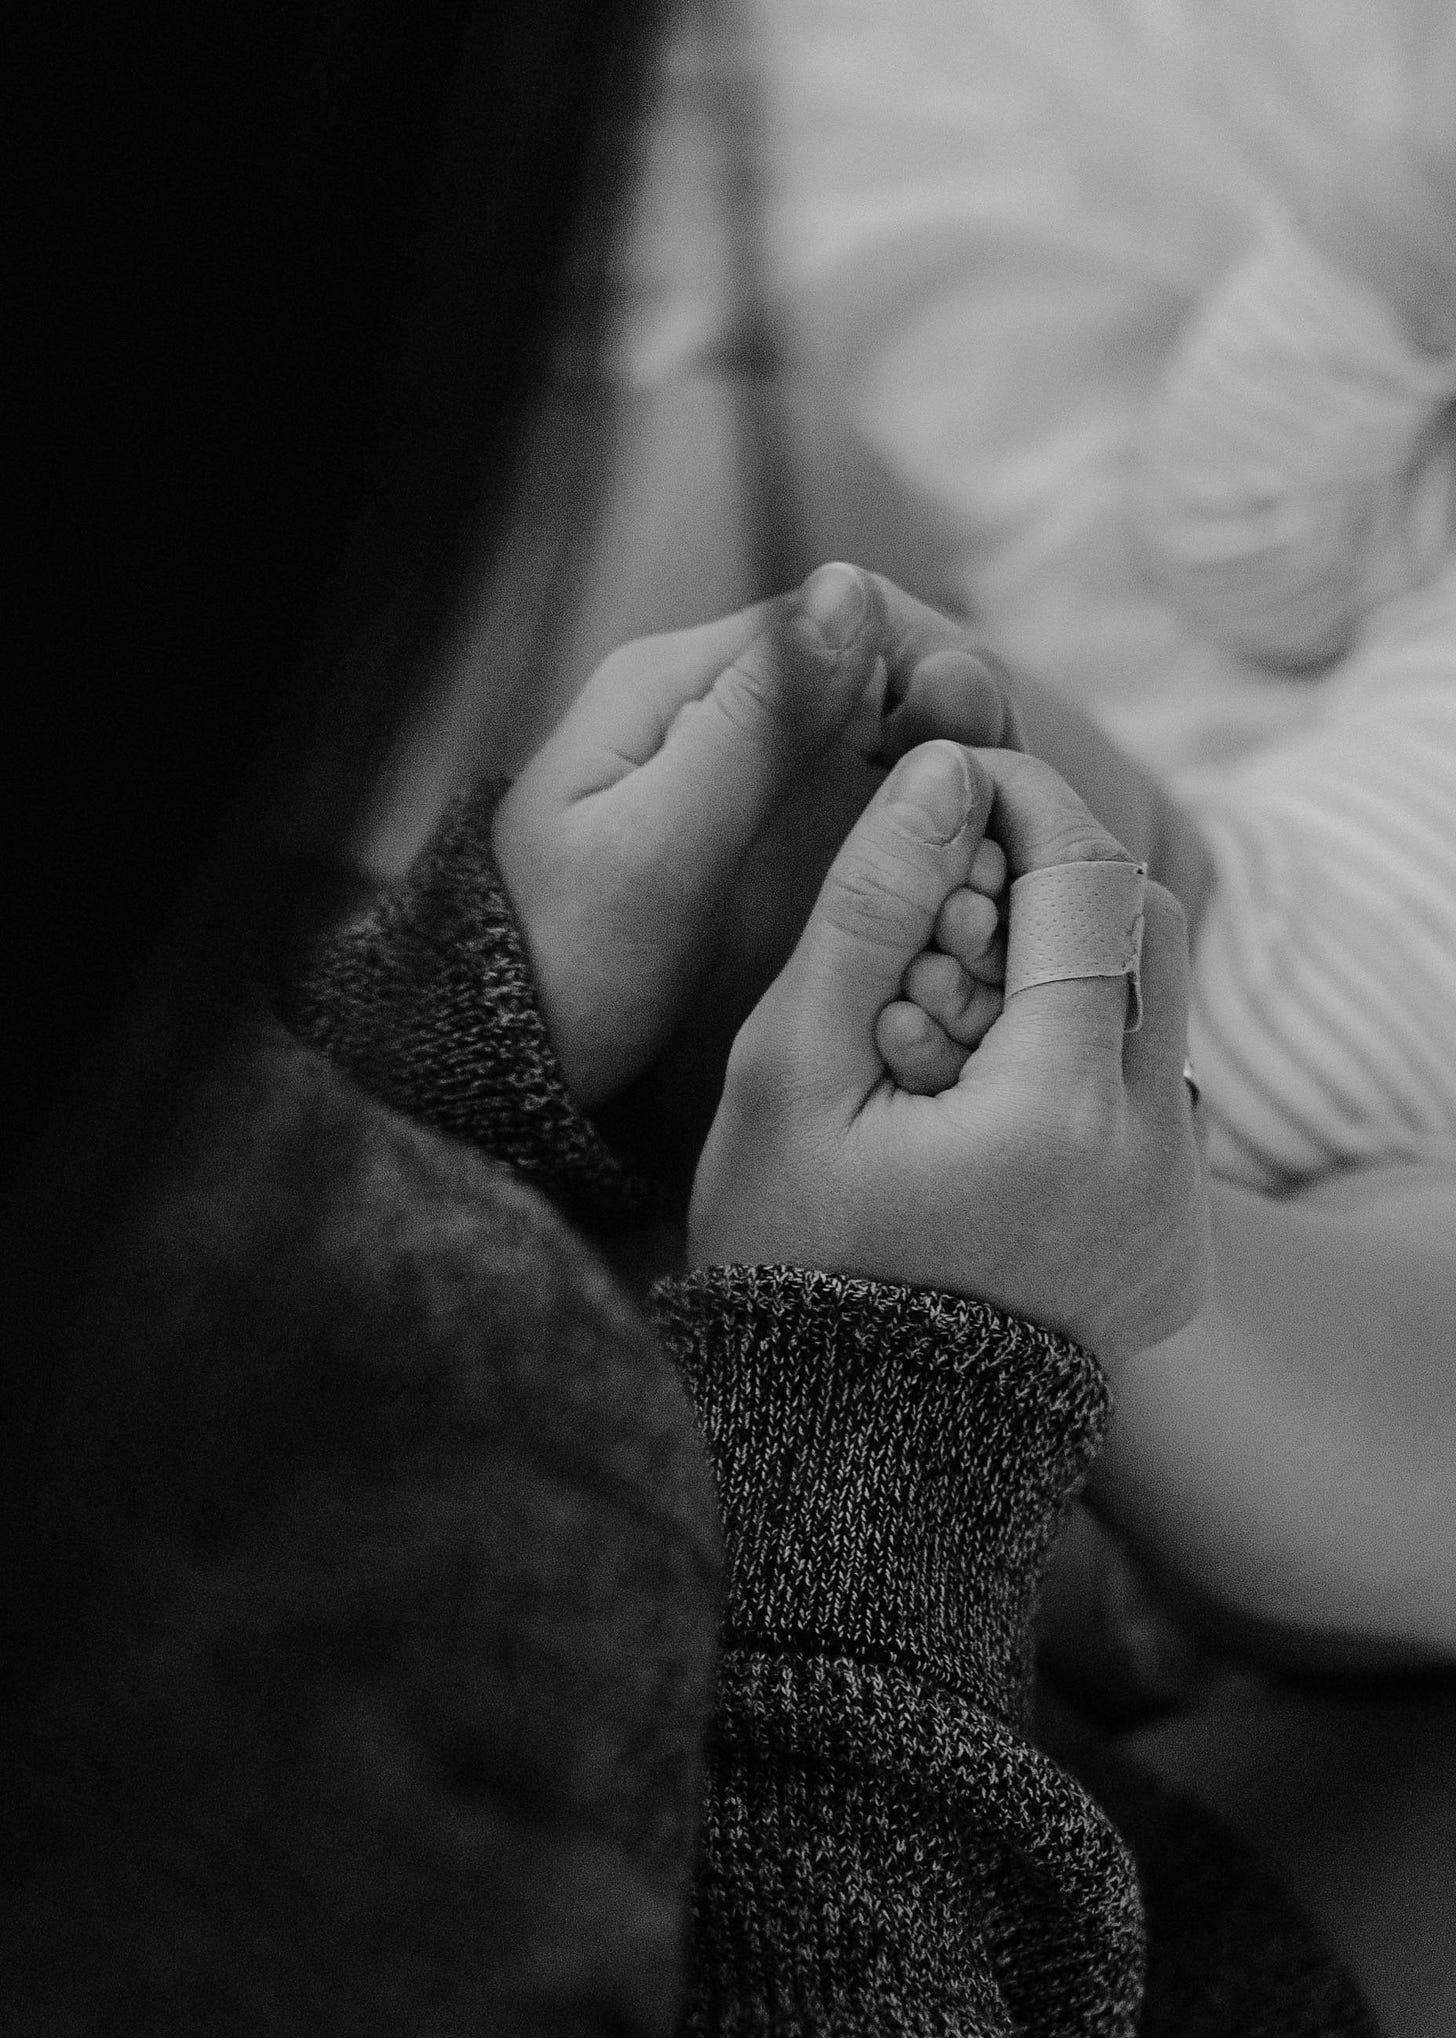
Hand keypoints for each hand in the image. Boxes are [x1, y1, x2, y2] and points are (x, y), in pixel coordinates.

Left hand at [494, 566, 1018, 1113]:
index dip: (930, 663)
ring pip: (868, 734)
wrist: (498, 1056)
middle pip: (865, 670)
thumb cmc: (566, 960)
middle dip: (949, 721)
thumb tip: (851, 588)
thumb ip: (755, 723)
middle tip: (1007, 805)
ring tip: (997, 840)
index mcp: (675, 682)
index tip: (988, 745)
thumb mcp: (659, 843)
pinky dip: (908, 814)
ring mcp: (726, 769)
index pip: (839, 615)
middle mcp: (705, 706)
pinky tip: (953, 865)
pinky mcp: (741, 829)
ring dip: (940, 770)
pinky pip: (846, 793)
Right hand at [689, 743, 1210, 1368]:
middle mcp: (1156, 1157)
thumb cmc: (788, 1259)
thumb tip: (943, 770)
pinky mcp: (1174, 1239)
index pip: (1089, 882)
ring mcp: (1176, 1206)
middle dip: (1049, 878)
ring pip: (1156, 1006)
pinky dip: (1078, 1050)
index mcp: (1062, 1113)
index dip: (1023, 800)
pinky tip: (976, 1092)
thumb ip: (870, 908)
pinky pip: (1151, 1091)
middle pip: (1146, 929)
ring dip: (1064, 963)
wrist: (843, 1446)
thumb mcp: (791, 1074)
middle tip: (940, 900)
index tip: (951, 782)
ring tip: (943, 1009)